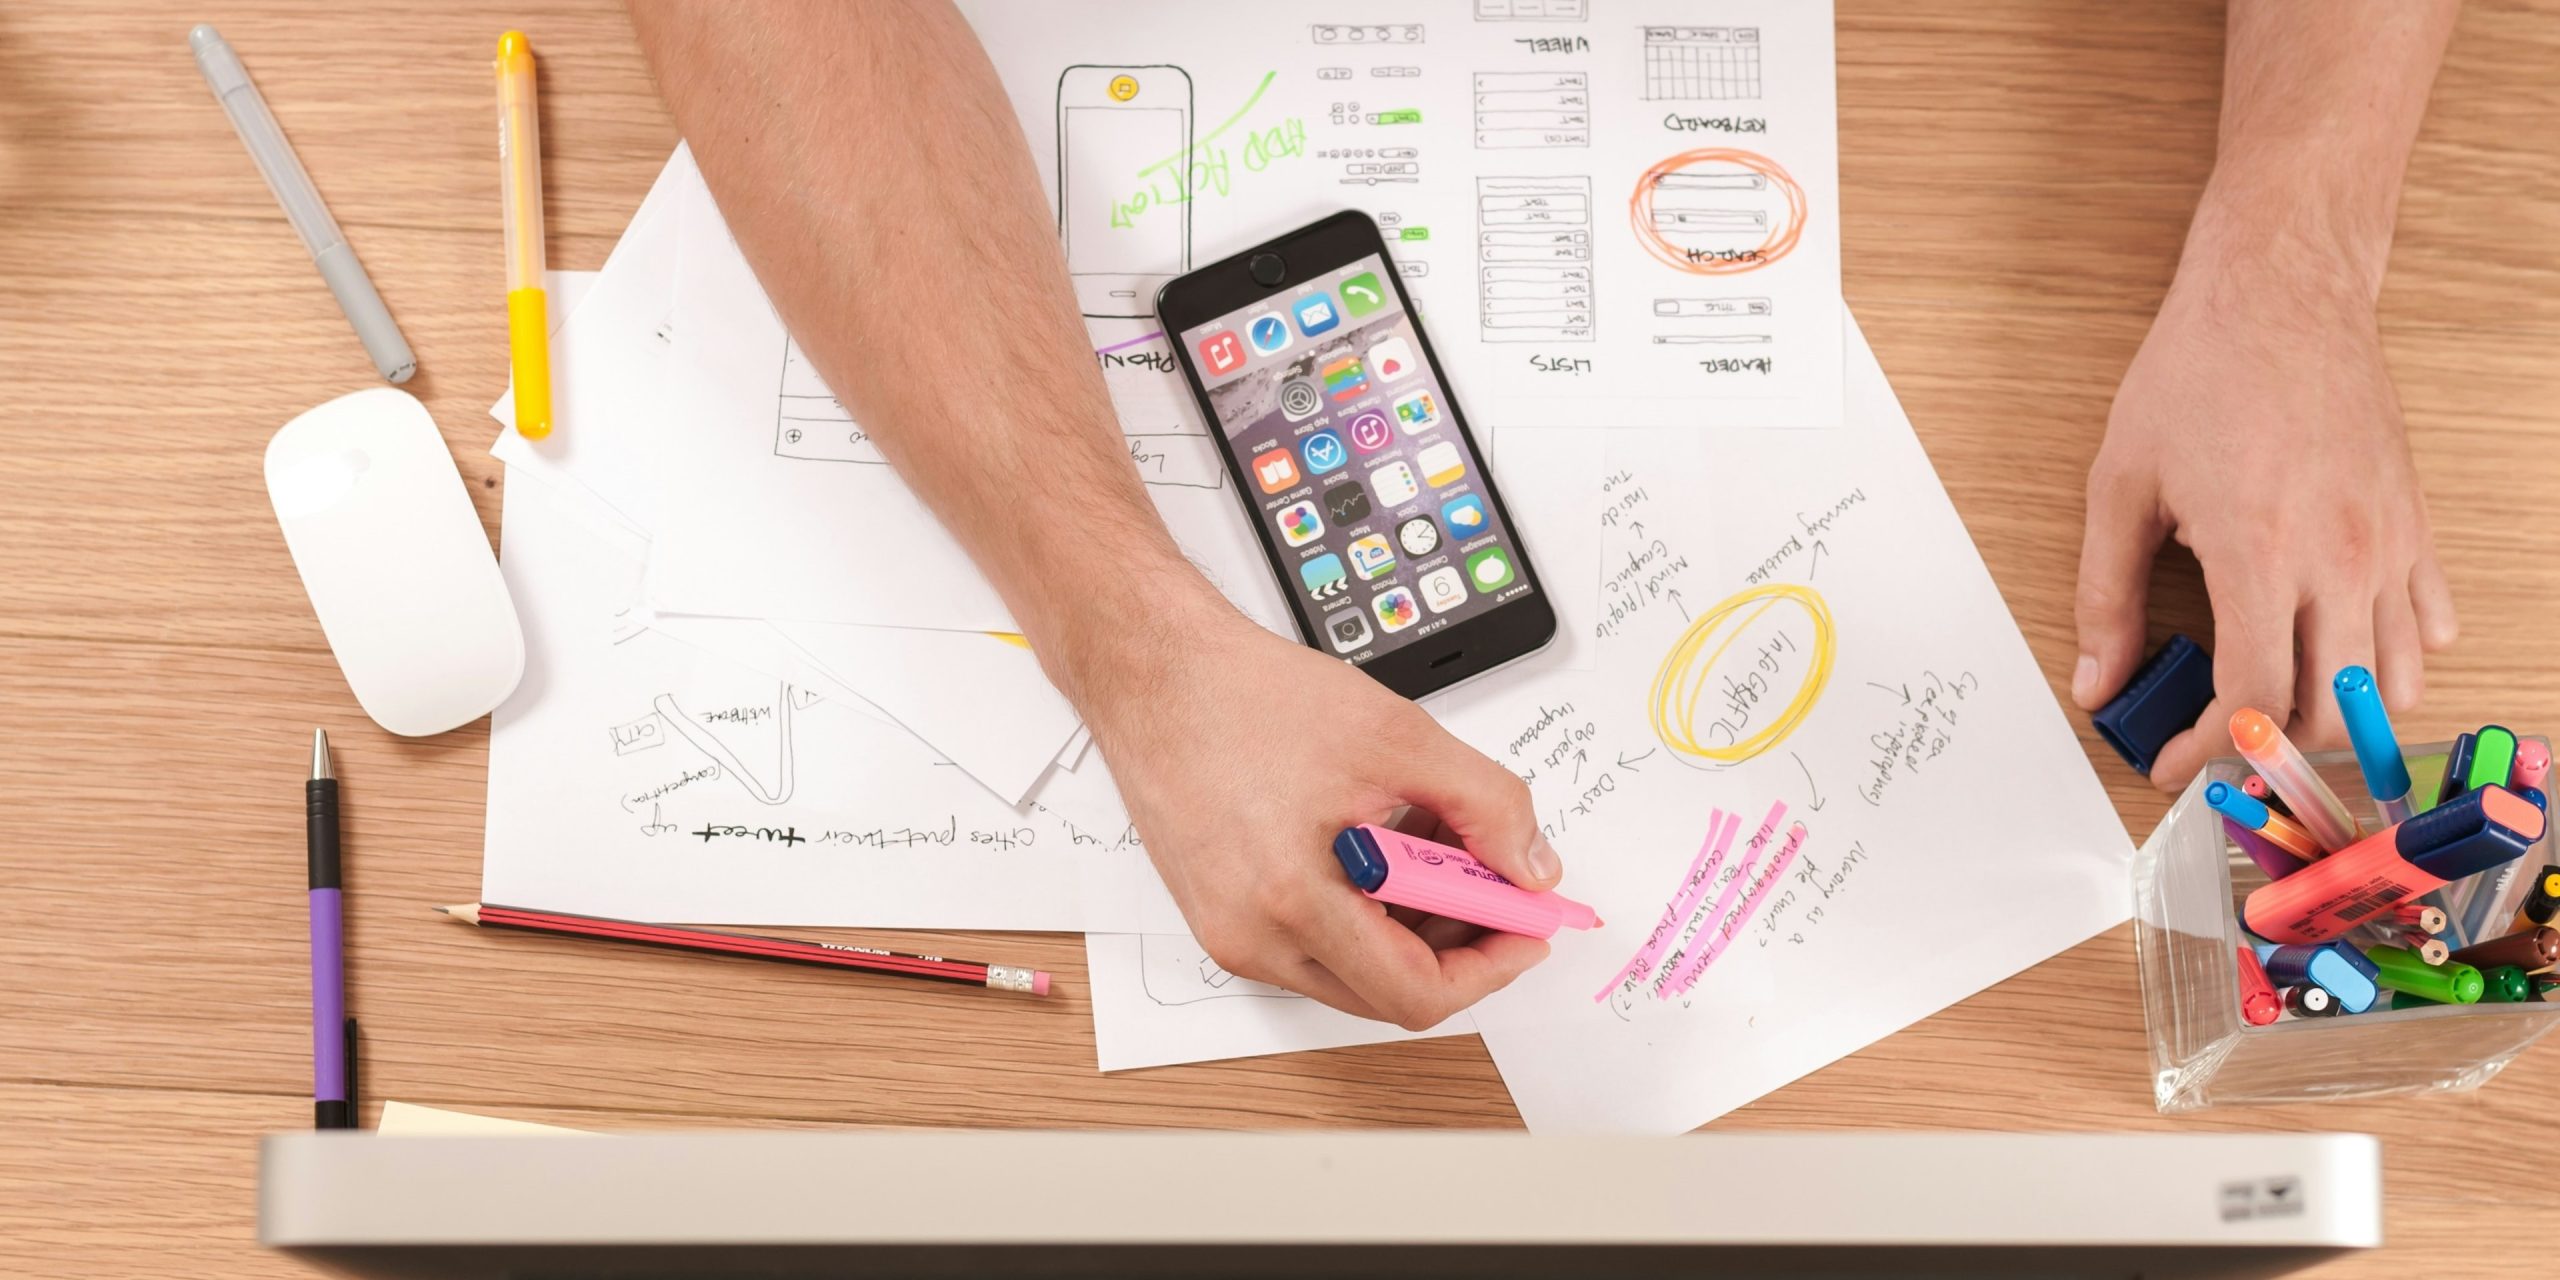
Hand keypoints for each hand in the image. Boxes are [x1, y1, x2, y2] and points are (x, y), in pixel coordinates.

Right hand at [1080, 609, 1560, 1028]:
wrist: (1153, 672)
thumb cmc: (1245, 696)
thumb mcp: (1397, 736)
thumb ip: (1486, 806)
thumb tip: (1532, 868)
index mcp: (1291, 902)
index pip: (1416, 994)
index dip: (1490, 967)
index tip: (1526, 927)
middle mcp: (1252, 938)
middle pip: (1388, 991)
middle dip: (1457, 941)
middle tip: (1492, 878)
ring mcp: (1230, 933)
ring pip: (1353, 969)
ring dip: (1412, 922)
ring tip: (1431, 837)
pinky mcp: (1219, 916)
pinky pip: (1313, 943)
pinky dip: (1365, 908)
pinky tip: (1382, 840)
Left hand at [2073, 219, 2455, 788]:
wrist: (2282, 292)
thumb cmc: (2199, 372)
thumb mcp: (2121, 485)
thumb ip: (2107, 596)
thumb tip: (2097, 681)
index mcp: (2261, 553)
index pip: (2253, 700)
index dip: (2209, 752)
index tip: (2172, 763)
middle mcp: (2340, 558)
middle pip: (2330, 712)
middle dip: (2270, 750)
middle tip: (2219, 744)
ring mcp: (2389, 543)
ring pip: (2393, 683)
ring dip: (2337, 715)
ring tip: (2277, 707)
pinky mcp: (2415, 524)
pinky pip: (2428, 623)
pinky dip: (2391, 660)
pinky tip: (2339, 650)